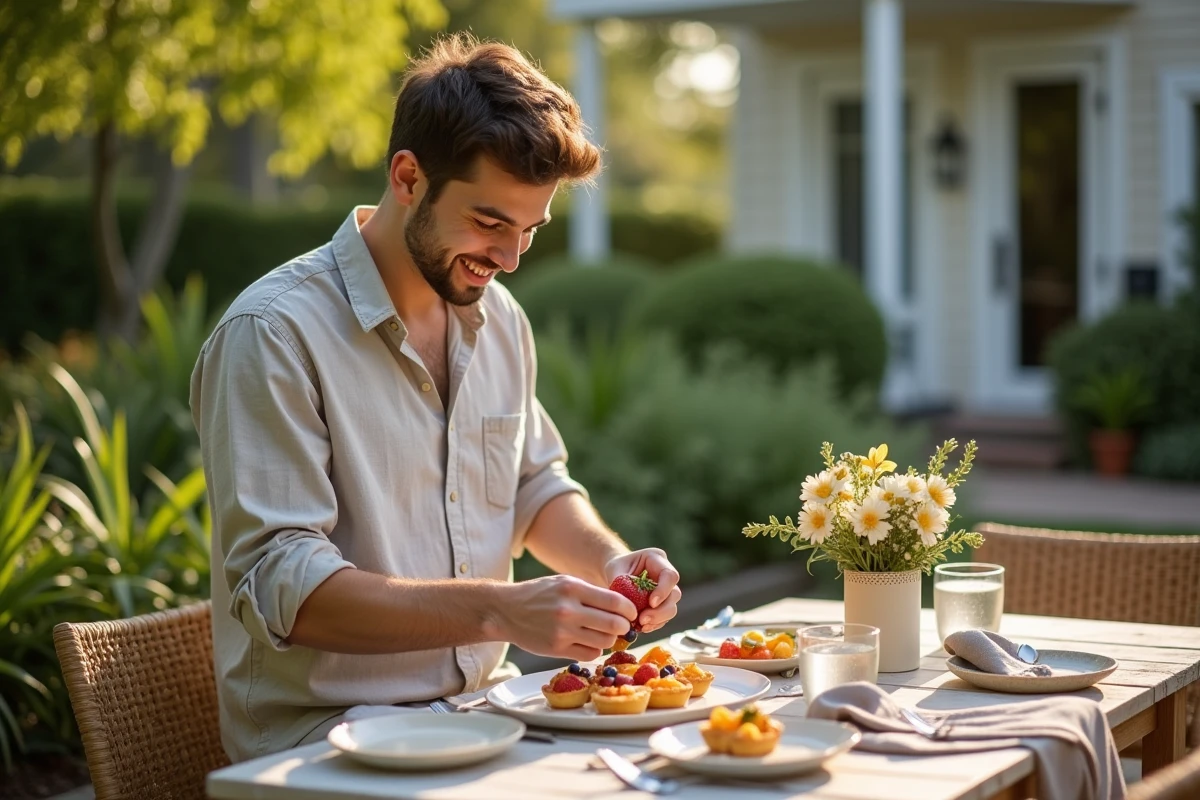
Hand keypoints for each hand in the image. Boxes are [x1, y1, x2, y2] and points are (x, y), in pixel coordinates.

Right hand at [495, 574, 637, 661]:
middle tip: (622, 626)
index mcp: (573, 588)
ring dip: (609, 639)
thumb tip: (622, 606)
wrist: (505, 610)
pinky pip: (589, 654)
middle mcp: (568, 610)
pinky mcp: (556, 649)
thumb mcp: (564, 582)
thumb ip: (590, 593)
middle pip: (614, 624)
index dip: (629, 610)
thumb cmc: (538, 594)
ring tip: (603, 633)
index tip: (632, 613)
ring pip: (604, 642)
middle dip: (624, 627)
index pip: (615, 602)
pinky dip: (594, 650)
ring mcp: (562, 632)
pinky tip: (588, 642)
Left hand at [603, 548, 681, 633]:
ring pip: (672, 608)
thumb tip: (628, 605)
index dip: (663, 591)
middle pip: (674, 594)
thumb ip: (622, 584)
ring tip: (641, 625)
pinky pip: (664, 617)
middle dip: (661, 610)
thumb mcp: (615, 570)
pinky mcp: (662, 604)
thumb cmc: (616, 568)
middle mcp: (665, 574)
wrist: (616, 574)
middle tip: (643, 619)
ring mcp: (666, 590)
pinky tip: (641, 627)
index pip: (669, 575)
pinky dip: (654, 624)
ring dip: (658, 619)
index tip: (651, 603)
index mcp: (656, 559)